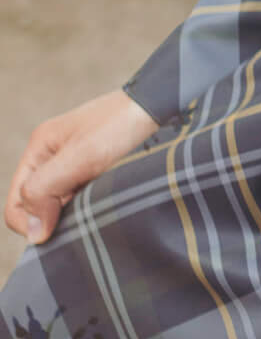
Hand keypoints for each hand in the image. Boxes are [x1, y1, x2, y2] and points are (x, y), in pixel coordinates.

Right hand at [5, 91, 157, 247]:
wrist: (165, 106)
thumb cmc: (123, 124)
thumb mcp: (81, 155)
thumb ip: (46, 188)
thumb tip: (32, 232)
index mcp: (40, 150)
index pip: (17, 203)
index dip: (32, 222)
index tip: (60, 225)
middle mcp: (54, 160)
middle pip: (39, 208)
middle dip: (56, 220)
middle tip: (87, 213)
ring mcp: (77, 168)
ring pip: (63, 208)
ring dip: (77, 216)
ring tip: (101, 206)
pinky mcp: (100, 175)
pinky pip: (84, 203)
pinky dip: (92, 209)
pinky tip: (109, 204)